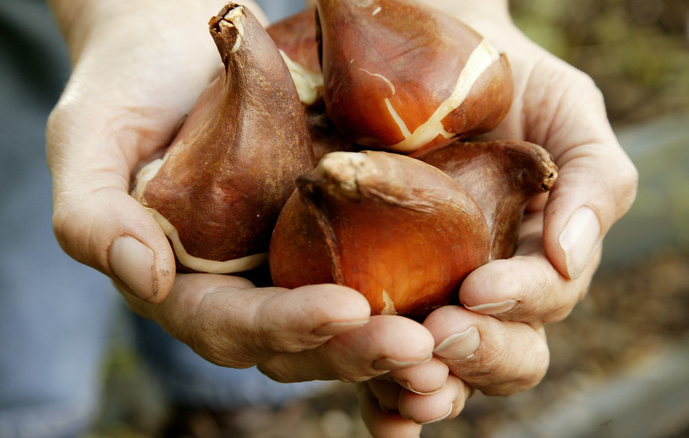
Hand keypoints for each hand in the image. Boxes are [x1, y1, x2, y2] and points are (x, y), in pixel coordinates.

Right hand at [46, 0, 436, 416]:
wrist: (183, 46)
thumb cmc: (128, 88)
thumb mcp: (88, 138)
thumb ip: (91, 214)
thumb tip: (141, 277)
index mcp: (184, 285)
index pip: (230, 324)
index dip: (284, 325)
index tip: (344, 309)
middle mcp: (244, 290)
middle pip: (301, 343)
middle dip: (357, 349)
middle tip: (420, 345)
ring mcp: (294, 267)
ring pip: (348, 326)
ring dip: (399, 341)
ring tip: (452, 339)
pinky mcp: (337, 238)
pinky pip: (380, 282)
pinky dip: (420, 302)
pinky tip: (467, 303)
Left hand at [357, 1, 637, 434]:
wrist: (435, 60)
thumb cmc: (514, 86)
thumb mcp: (568, 116)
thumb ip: (593, 181)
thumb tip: (571, 255)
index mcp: (539, 262)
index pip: (543, 303)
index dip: (519, 302)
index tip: (479, 288)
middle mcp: (487, 293)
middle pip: (501, 356)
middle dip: (476, 354)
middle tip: (440, 334)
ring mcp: (431, 297)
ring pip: (442, 369)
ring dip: (426, 383)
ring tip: (401, 376)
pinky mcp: (375, 291)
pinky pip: (378, 353)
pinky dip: (380, 393)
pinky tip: (371, 404)